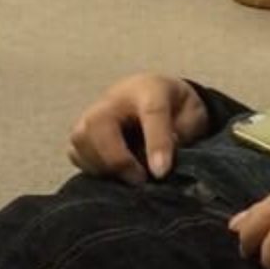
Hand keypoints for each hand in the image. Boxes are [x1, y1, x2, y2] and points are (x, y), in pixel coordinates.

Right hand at [69, 73, 210, 183]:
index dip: (156, 143)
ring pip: (81, 138)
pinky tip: (114, 174)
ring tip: (128, 177)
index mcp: (151, 89)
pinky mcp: (83, 132)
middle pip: (99, 123)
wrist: (156, 96)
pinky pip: (76, 152)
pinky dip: (92, 168)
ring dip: (102, 165)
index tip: (161, 172)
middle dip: (116, 158)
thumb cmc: (177, 109)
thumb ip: (184, 135)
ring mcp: (94, 113)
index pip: (152, 112)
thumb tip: (162, 161)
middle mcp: (116, 98)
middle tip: (139, 179)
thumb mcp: (193, 117)